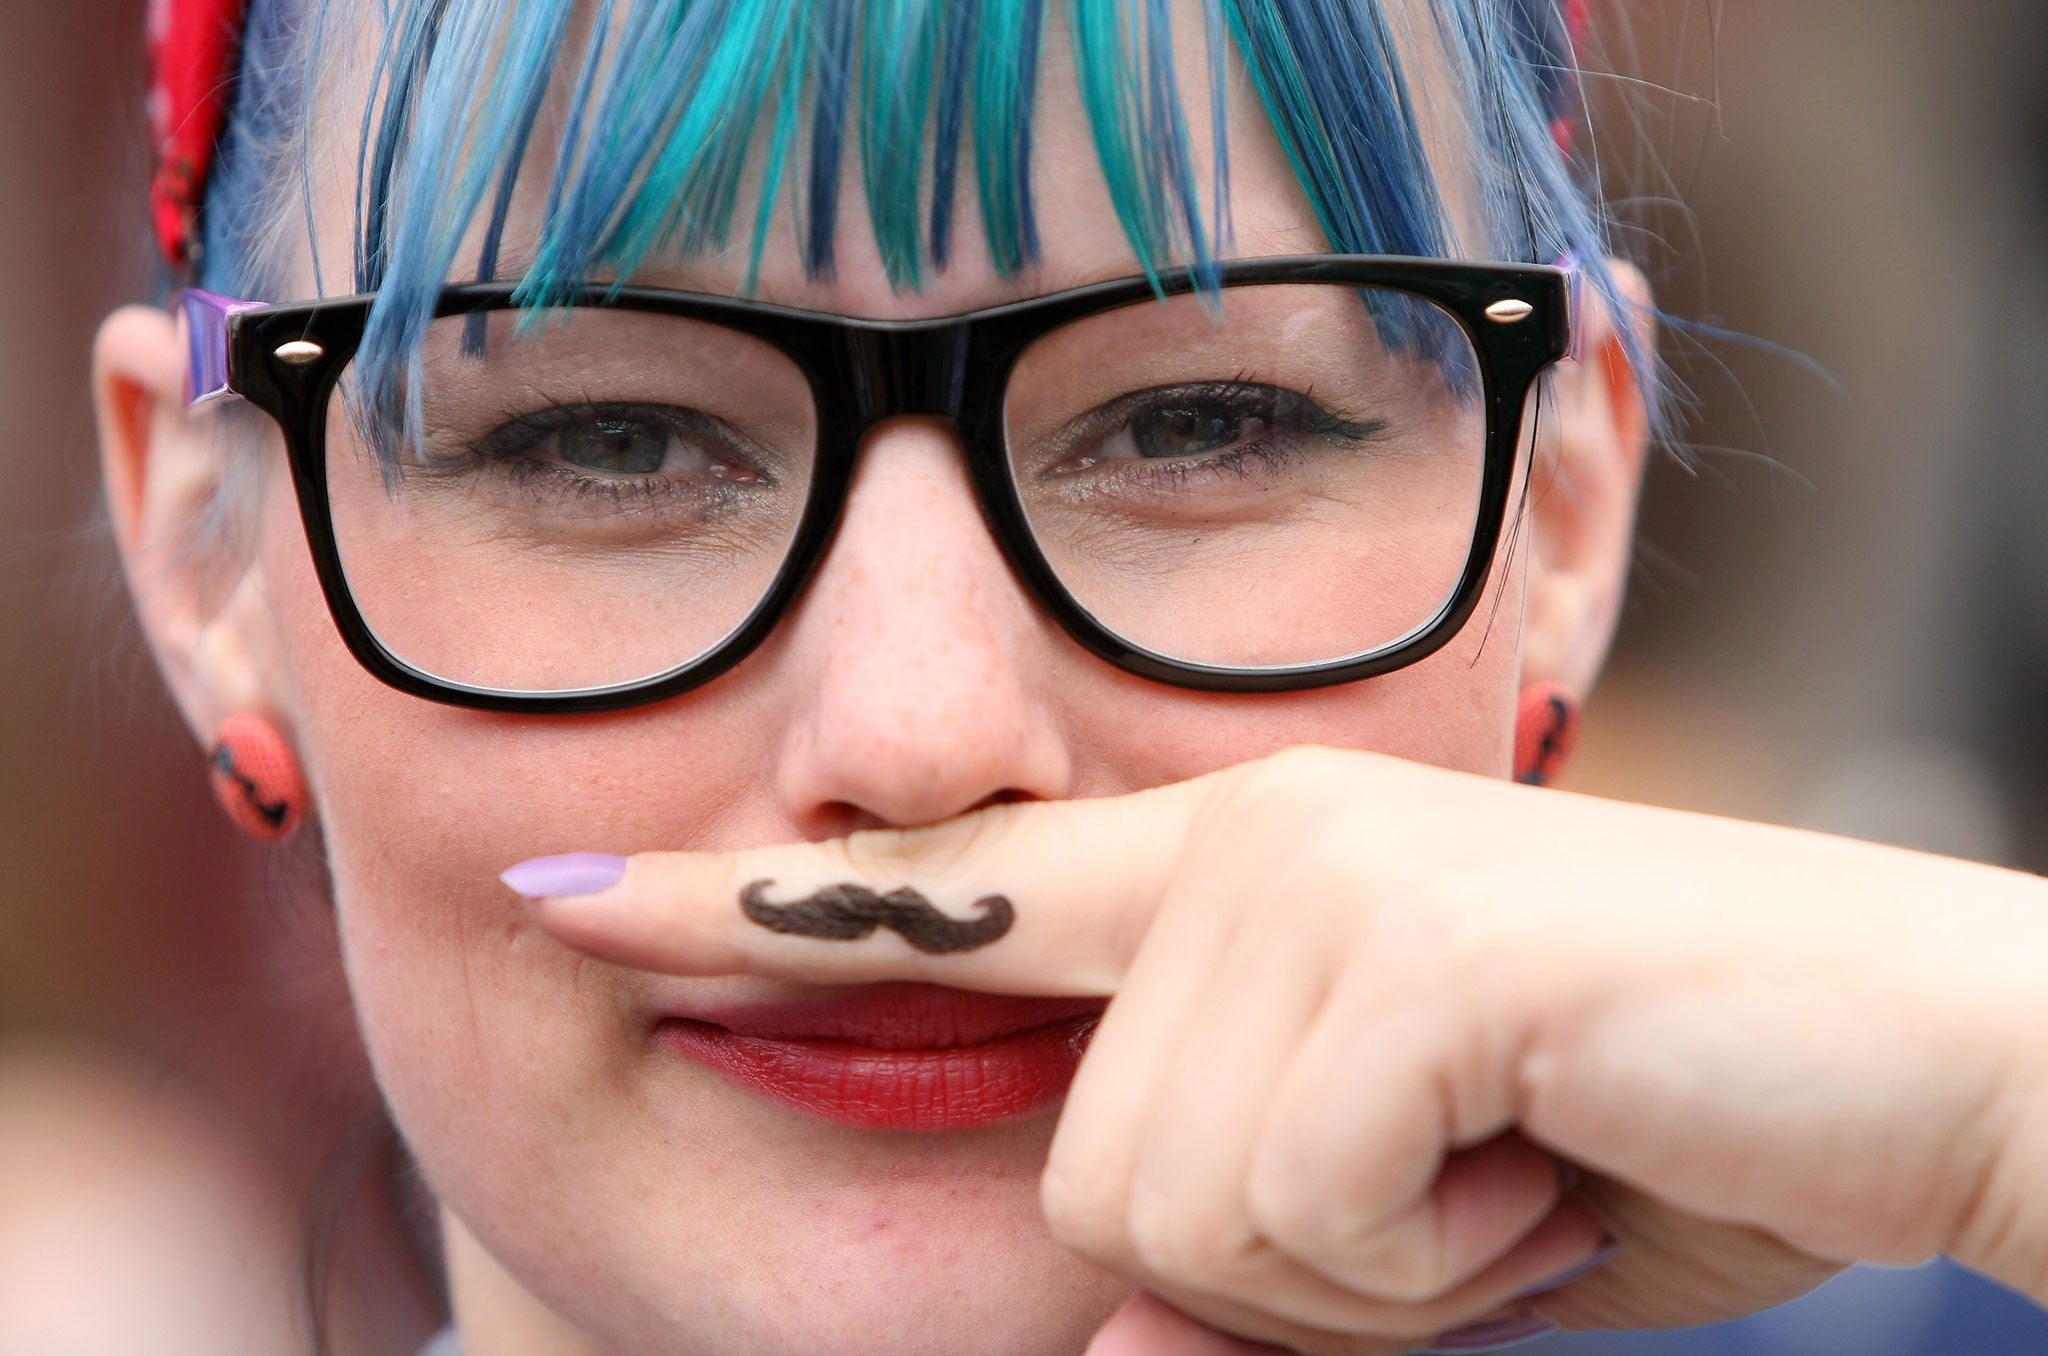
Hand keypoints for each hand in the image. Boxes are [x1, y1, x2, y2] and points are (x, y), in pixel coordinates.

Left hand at [515, 747, 2047, 1352]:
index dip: (731, 908)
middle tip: (1468, 1191)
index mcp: (1226, 872)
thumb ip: (1240, 1251)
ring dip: (1365, 1271)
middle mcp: (1244, 843)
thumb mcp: (1404, 1219)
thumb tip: (1110, 1336)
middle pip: (1080, 1168)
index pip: (937, 894)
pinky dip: (1427, 1264)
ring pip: (1169, 1211)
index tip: (565, 912)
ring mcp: (1312, 879)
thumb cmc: (1648, 1119)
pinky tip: (1546, 1161)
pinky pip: (1291, 1212)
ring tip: (1515, 1164)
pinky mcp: (1402, 945)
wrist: (1915, 1053)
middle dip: (1276, 1270)